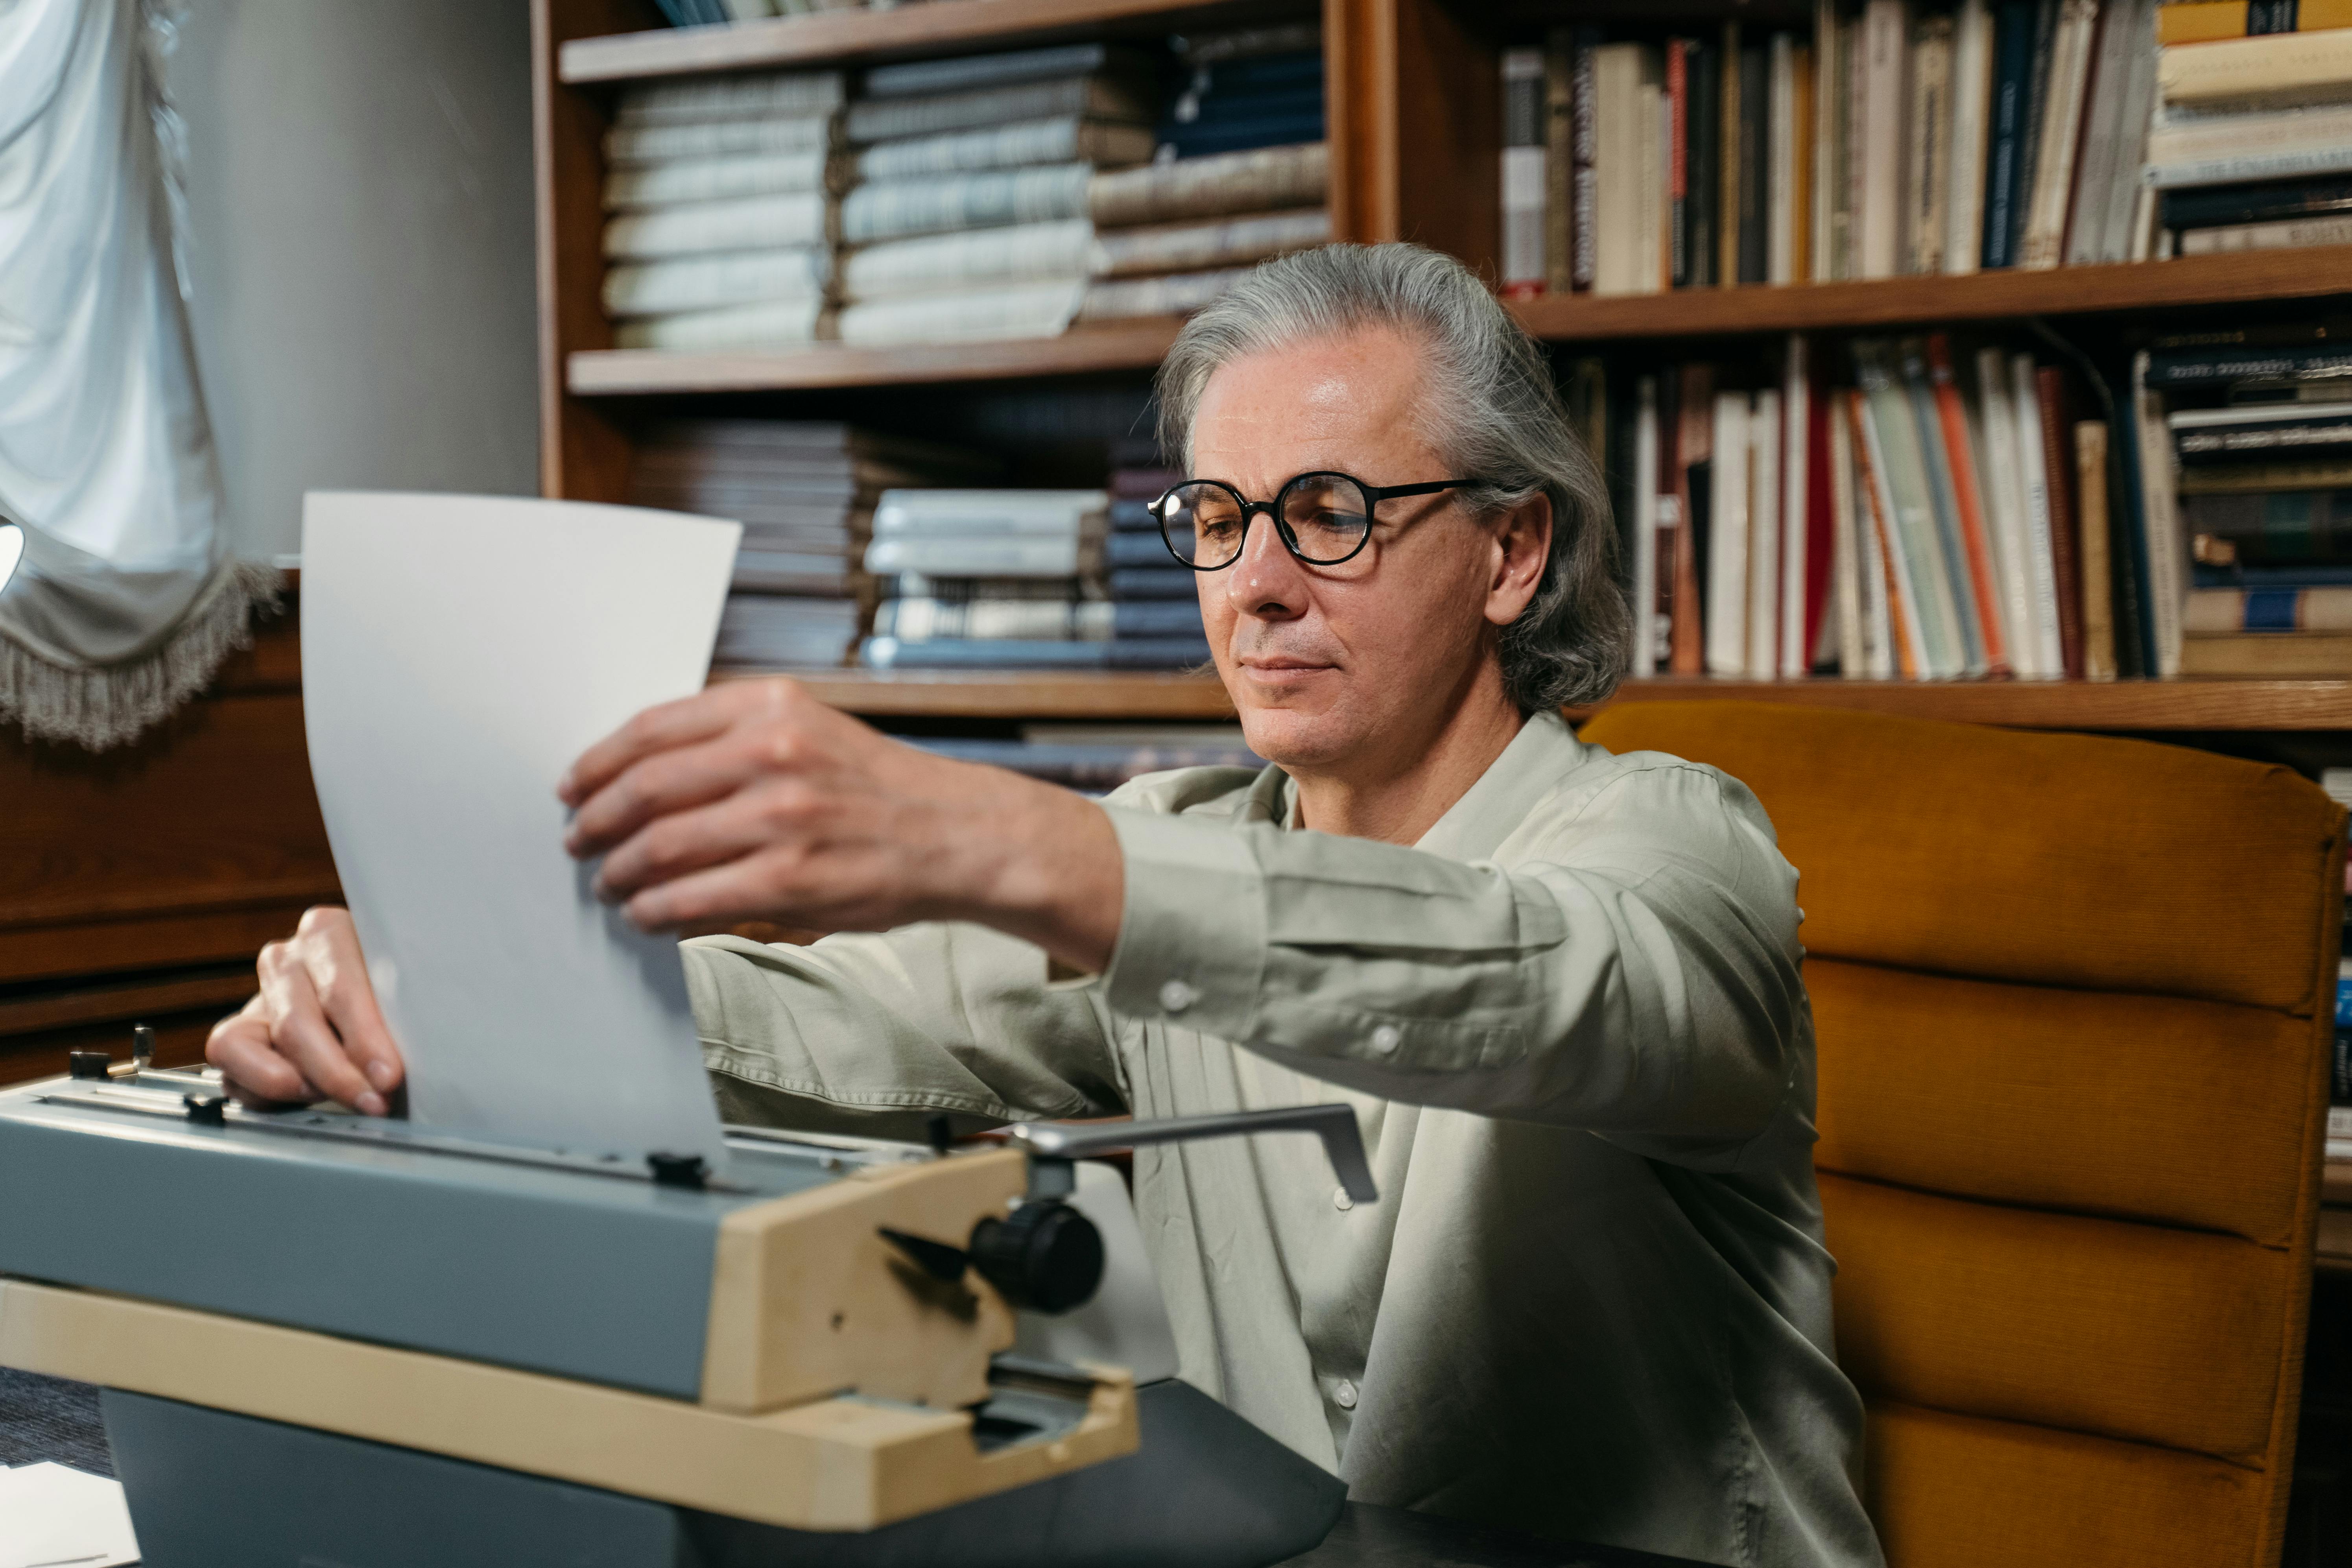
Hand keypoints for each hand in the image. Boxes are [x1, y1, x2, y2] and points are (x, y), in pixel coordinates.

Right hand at [205, 906, 405, 1113]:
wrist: (370, 1015)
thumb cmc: (397, 1002)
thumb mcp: (407, 997)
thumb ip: (402, 1013)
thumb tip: (394, 1064)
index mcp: (329, 931)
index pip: (339, 989)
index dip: (364, 1038)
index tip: (387, 1076)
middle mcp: (288, 957)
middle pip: (298, 1023)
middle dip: (338, 1073)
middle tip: (374, 1101)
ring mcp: (258, 996)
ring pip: (260, 1044)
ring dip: (306, 1083)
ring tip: (349, 1099)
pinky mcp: (234, 1035)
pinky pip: (233, 1064)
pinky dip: (267, 1090)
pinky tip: (309, 1097)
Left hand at [559, 678, 1123, 971]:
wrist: (956, 833)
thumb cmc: (878, 789)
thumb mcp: (809, 730)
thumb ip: (734, 738)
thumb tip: (644, 774)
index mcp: (770, 706)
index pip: (653, 727)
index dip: (599, 762)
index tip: (574, 786)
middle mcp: (773, 753)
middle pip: (646, 787)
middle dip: (597, 821)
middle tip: (579, 842)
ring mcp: (782, 817)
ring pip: (662, 847)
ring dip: (620, 872)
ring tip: (611, 884)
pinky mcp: (791, 878)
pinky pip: (694, 898)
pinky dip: (657, 909)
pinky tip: (647, 913)